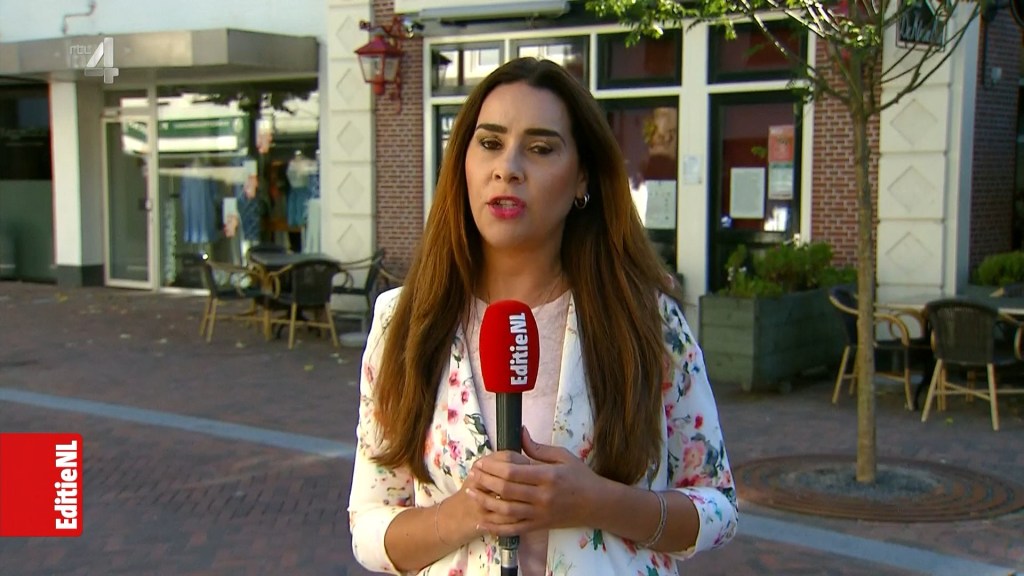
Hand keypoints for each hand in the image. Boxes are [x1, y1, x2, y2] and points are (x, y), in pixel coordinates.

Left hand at [467, 427, 601, 536]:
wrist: (597, 505)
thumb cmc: (580, 477)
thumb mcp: (563, 456)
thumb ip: (539, 448)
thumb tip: (520, 431)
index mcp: (547, 476)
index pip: (513, 472)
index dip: (492, 467)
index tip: (481, 462)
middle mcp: (542, 497)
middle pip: (506, 491)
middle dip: (485, 482)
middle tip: (472, 474)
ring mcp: (539, 514)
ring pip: (506, 511)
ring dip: (485, 502)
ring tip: (471, 493)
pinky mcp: (539, 526)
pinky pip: (513, 529)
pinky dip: (496, 527)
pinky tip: (482, 521)